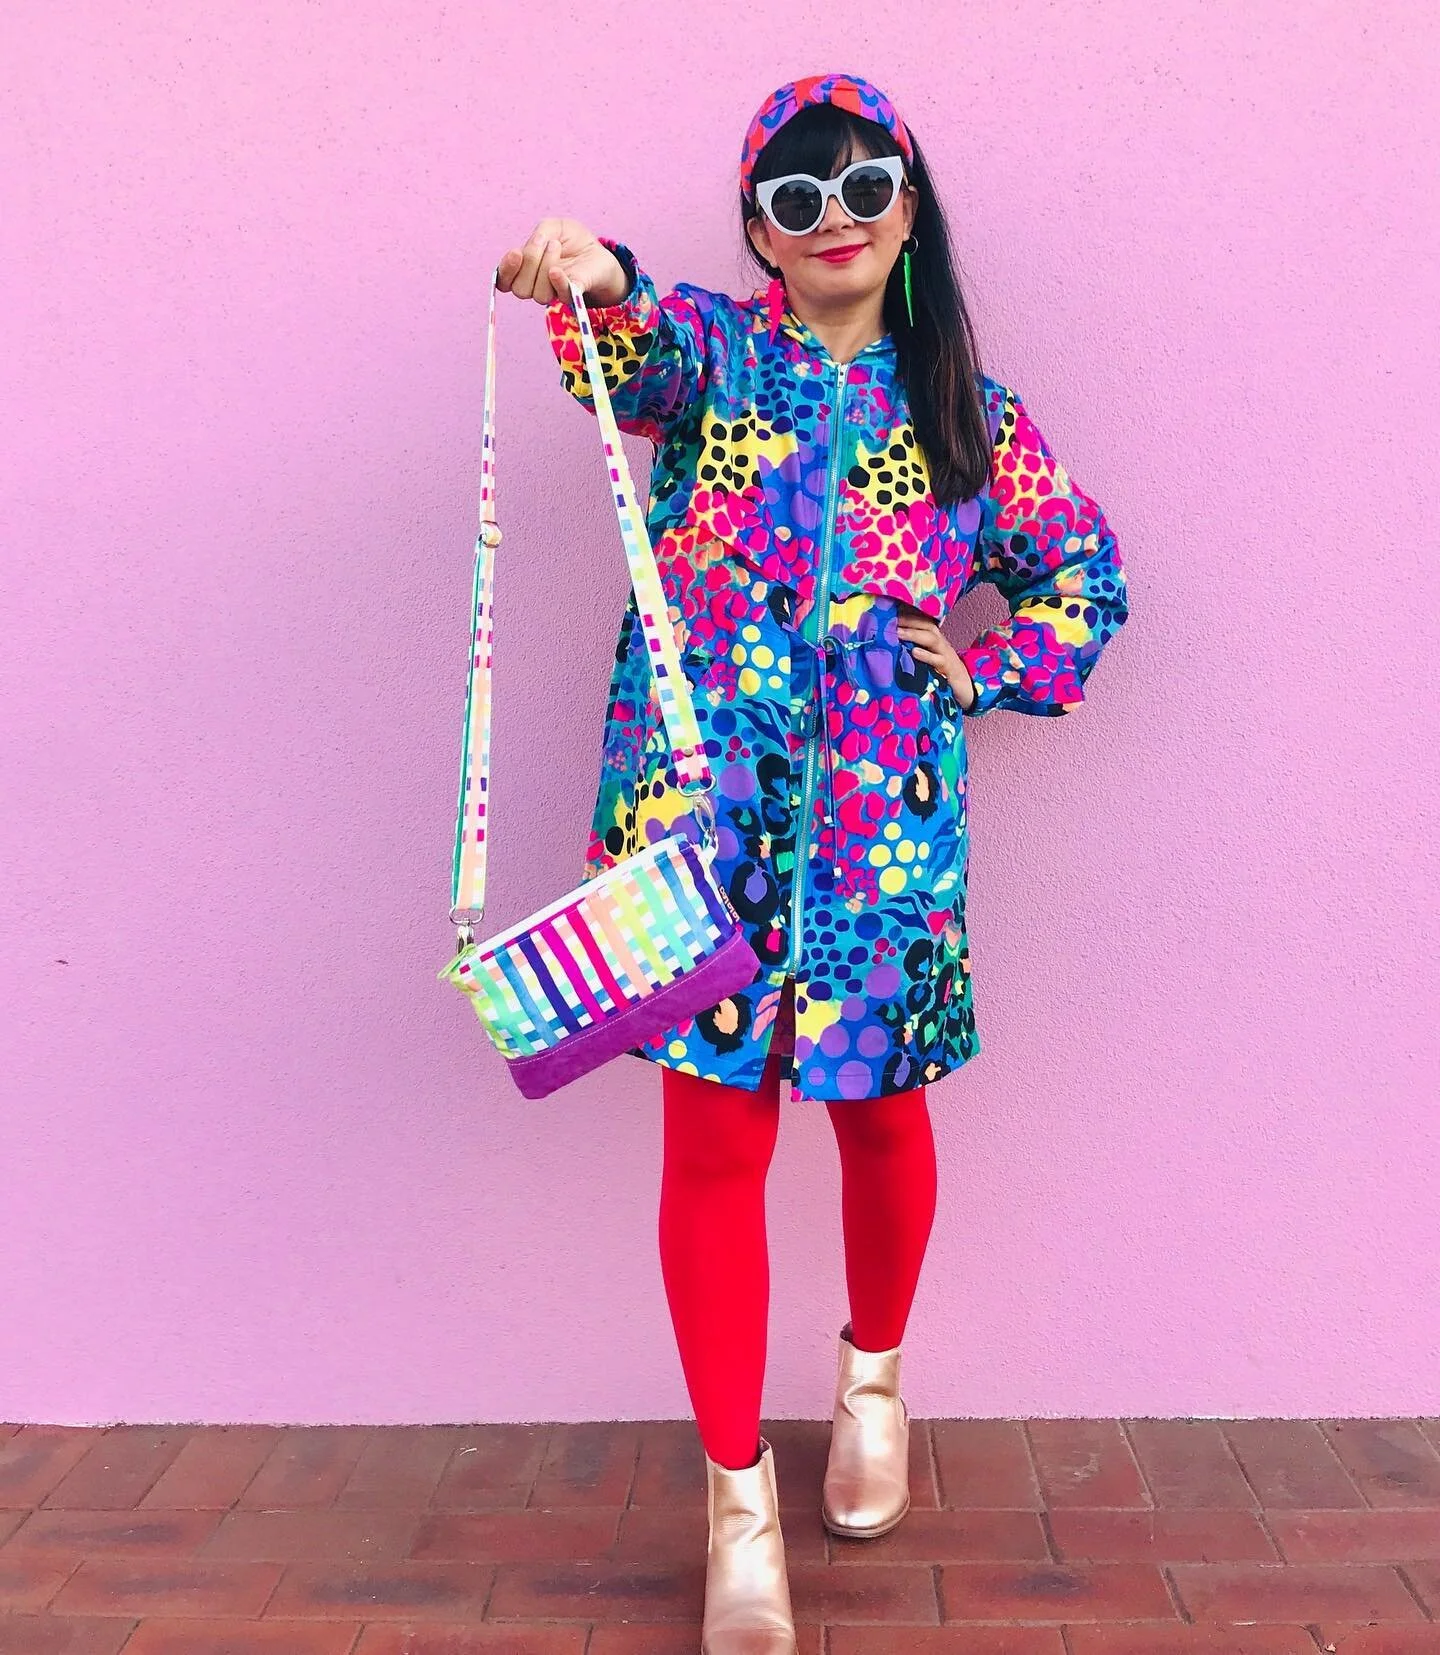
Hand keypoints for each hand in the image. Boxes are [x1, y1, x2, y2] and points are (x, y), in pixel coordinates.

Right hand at [497, 218, 629, 305]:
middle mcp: (535, 286)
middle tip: (546, 241)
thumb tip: (534, 246)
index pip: (504, 280)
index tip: (516, 254)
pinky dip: (558, 283)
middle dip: (531, 261)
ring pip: (537, 295)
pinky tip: (556, 271)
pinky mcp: (574, 295)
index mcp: (525, 270)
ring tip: (557, 246)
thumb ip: (541, 233)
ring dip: (545, 267)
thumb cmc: (571, 239)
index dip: (506, 270)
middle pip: (520, 288)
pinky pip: (562, 295)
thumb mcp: (554, 226)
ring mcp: (554, 293)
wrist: (600, 254)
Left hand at [895, 608, 976, 711]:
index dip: (907, 614)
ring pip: (931, 639)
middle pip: (926, 625)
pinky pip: (938, 660)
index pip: (921, 620)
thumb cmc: (939, 669)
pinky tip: (914, 652)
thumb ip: (912, 647)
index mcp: (933, 637)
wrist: (964, 685)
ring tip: (898, 633)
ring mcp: (945, 654)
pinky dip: (926, 656)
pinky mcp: (948, 668)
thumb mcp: (927, 655)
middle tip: (889, 619)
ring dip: (914, 634)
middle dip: (909, 620)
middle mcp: (940, 642)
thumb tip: (890, 640)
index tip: (889, 610)